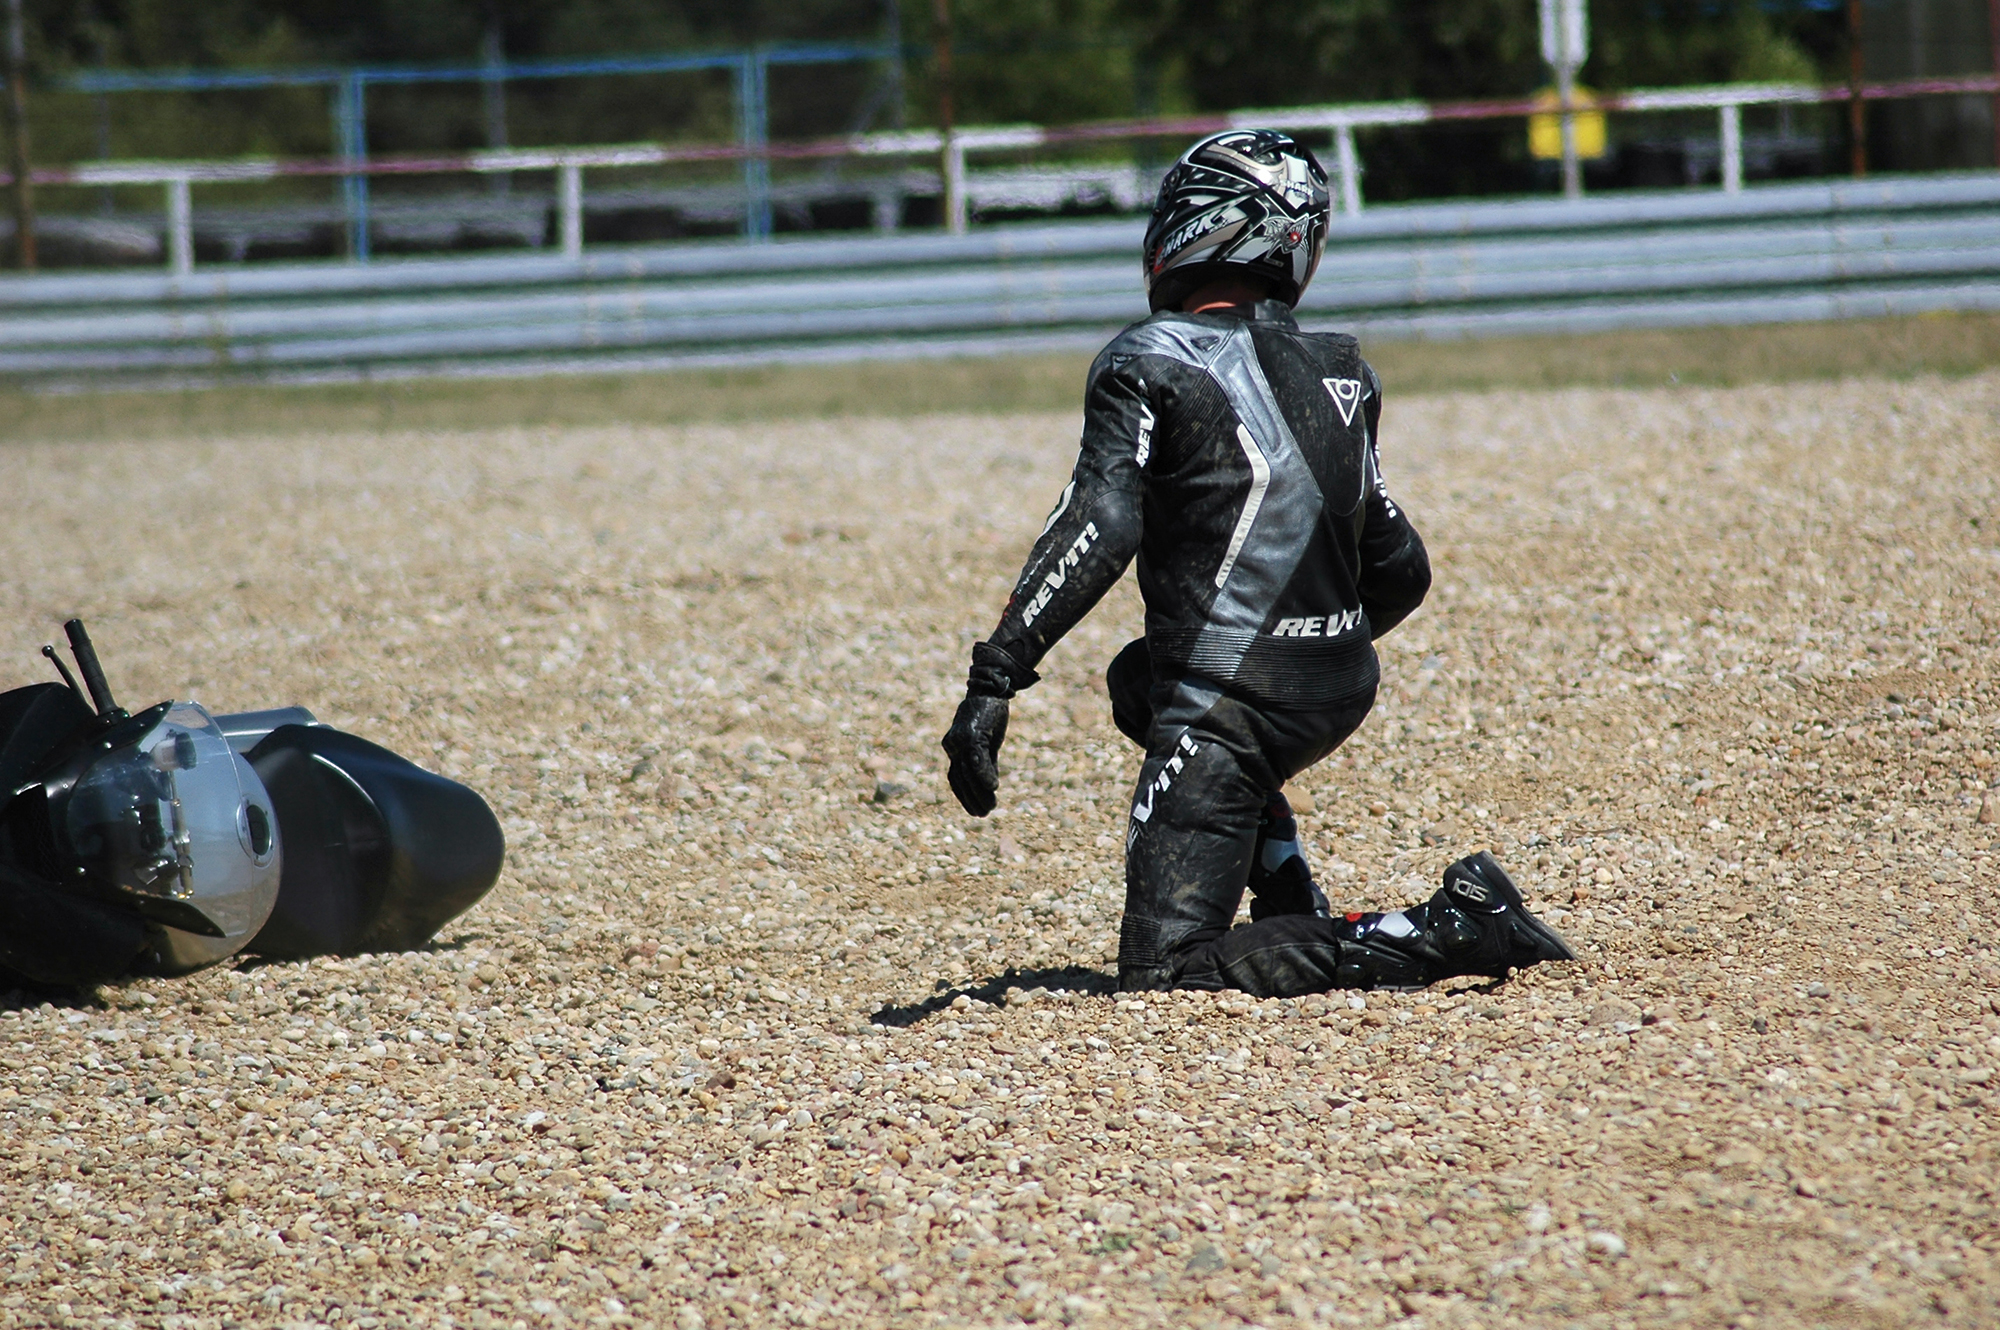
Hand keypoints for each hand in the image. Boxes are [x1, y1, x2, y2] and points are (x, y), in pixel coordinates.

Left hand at [941, 694, 1008, 816]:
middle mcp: (952, 744)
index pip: (956, 777)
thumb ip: (986, 760)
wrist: (991, 688)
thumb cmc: (989, 713)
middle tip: (983, 814)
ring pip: (967, 773)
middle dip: (970, 798)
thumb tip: (989, 785)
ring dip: (978, 792)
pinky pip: (976, 760)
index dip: (964, 795)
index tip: (975, 809)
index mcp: (954, 746)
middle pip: (959, 778)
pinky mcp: (971, 734)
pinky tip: (994, 788)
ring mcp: (960, 740)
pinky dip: (984, 775)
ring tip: (990, 807)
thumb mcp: (987, 741)